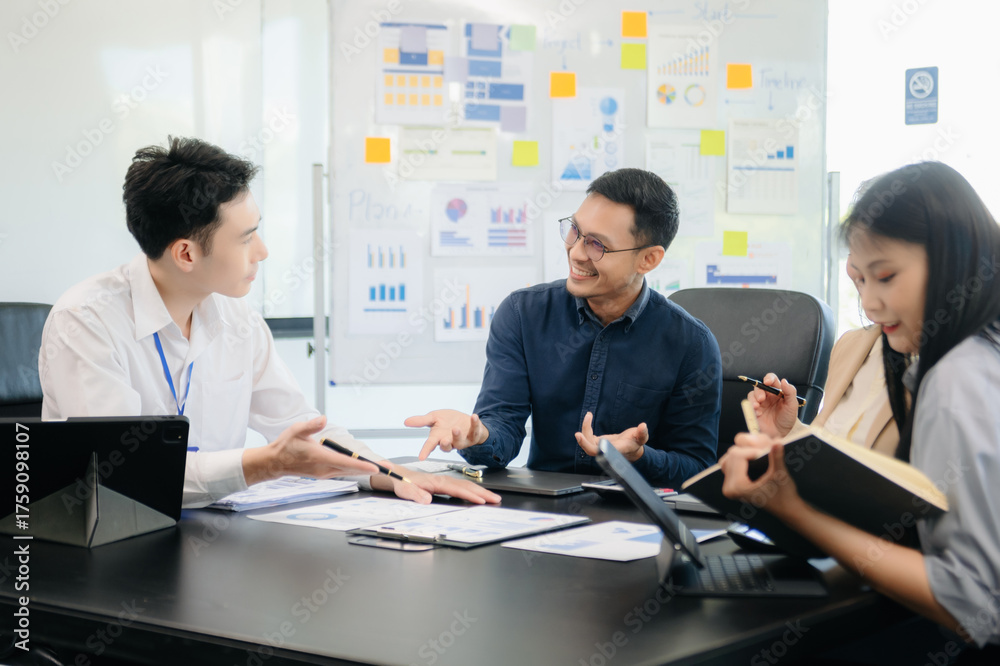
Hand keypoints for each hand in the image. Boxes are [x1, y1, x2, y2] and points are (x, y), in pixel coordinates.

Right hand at [243, 416, 377, 484]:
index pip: (345, 463)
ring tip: (382, 468)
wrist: (275, 462)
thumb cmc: (286, 445)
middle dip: (370, 469)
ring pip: (348, 473)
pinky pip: (343, 473)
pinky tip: (364, 467)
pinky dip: (355, 470)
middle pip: (351, 470)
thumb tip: (324, 419)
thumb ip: (311, 426)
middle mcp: (324, 469)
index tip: (375, 467)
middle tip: (388, 468)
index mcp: (319, 458)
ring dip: (364, 470)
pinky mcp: (324, 474)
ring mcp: (324, 473)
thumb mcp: (296, 430)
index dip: (361, 465)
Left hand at [370, 467, 501, 504]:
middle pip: (465, 486)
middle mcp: (441, 480)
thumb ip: (414, 494)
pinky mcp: (442, 484)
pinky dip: (472, 491)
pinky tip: (478, 496)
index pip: (456, 488)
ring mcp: (443, 482)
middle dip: (482, 493)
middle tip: (496, 499)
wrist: (394, 474)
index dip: (470, 495)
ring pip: (464, 486)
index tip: (482, 500)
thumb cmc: (399, 481)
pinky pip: (460, 487)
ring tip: (493, 498)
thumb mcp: (403, 489)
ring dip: (479, 492)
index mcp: (435, 481)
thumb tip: (427, 500)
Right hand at [404, 409, 489, 459]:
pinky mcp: (473, 434)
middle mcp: (450, 441)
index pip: (430, 445)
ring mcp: (462, 439)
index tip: (421, 457)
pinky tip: (473, 416)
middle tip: (444, 440)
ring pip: (460, 442)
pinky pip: (475, 431)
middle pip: (446, 446)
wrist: (465, 421)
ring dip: (457, 436)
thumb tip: (406, 421)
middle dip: (445, 444)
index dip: (425, 451)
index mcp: (439, 438)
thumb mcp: (434, 417)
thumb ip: (422, 421)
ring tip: (456, 429)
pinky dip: (475, 424)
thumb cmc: (448, 421)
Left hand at [574, 411, 648, 462]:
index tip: (590, 442)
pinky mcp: (597, 443)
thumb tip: (643, 426)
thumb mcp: (641, 438)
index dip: (596, 449)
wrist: (631, 449)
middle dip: (584, 443)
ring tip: (589, 415)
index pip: (603, 453)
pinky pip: (588, 437)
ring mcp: (600, 448)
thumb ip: (642, 433)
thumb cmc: (636, 443)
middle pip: (591, 450)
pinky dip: (586, 428)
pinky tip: (589, 417)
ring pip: (588, 442)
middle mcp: (606, 451)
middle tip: (578, 434)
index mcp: (616, 451)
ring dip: (586, 429)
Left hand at [719, 438, 805, 519]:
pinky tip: (753, 460)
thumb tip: (777, 442)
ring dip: (744, 453)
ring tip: (758, 457)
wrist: (787, 509)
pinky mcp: (731, 485)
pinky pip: (730, 464)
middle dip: (749, 451)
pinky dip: (741, 458)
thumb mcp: (781, 475)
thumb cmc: (785, 495)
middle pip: (732, 454)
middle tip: (764, 454)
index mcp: (737, 487)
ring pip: (729, 458)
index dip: (754, 450)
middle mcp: (729, 488)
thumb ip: (777, 458)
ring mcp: (728, 487)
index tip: (767, 452)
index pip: (738, 455)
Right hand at [747, 373, 798, 437]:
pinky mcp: (754, 410)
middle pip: (759, 387)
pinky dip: (752, 408)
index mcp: (777, 391)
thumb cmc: (788, 419)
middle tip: (762, 399)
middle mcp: (767, 395)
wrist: (782, 433)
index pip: (771, 379)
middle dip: (759, 391)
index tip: (767, 381)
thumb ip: (790, 392)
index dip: (768, 378)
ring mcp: (760, 403)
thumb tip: (784, 381)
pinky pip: (749, 406)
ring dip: (753, 399)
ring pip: (752, 395)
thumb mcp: (792, 405)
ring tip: (757, 406)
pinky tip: (758, 413)